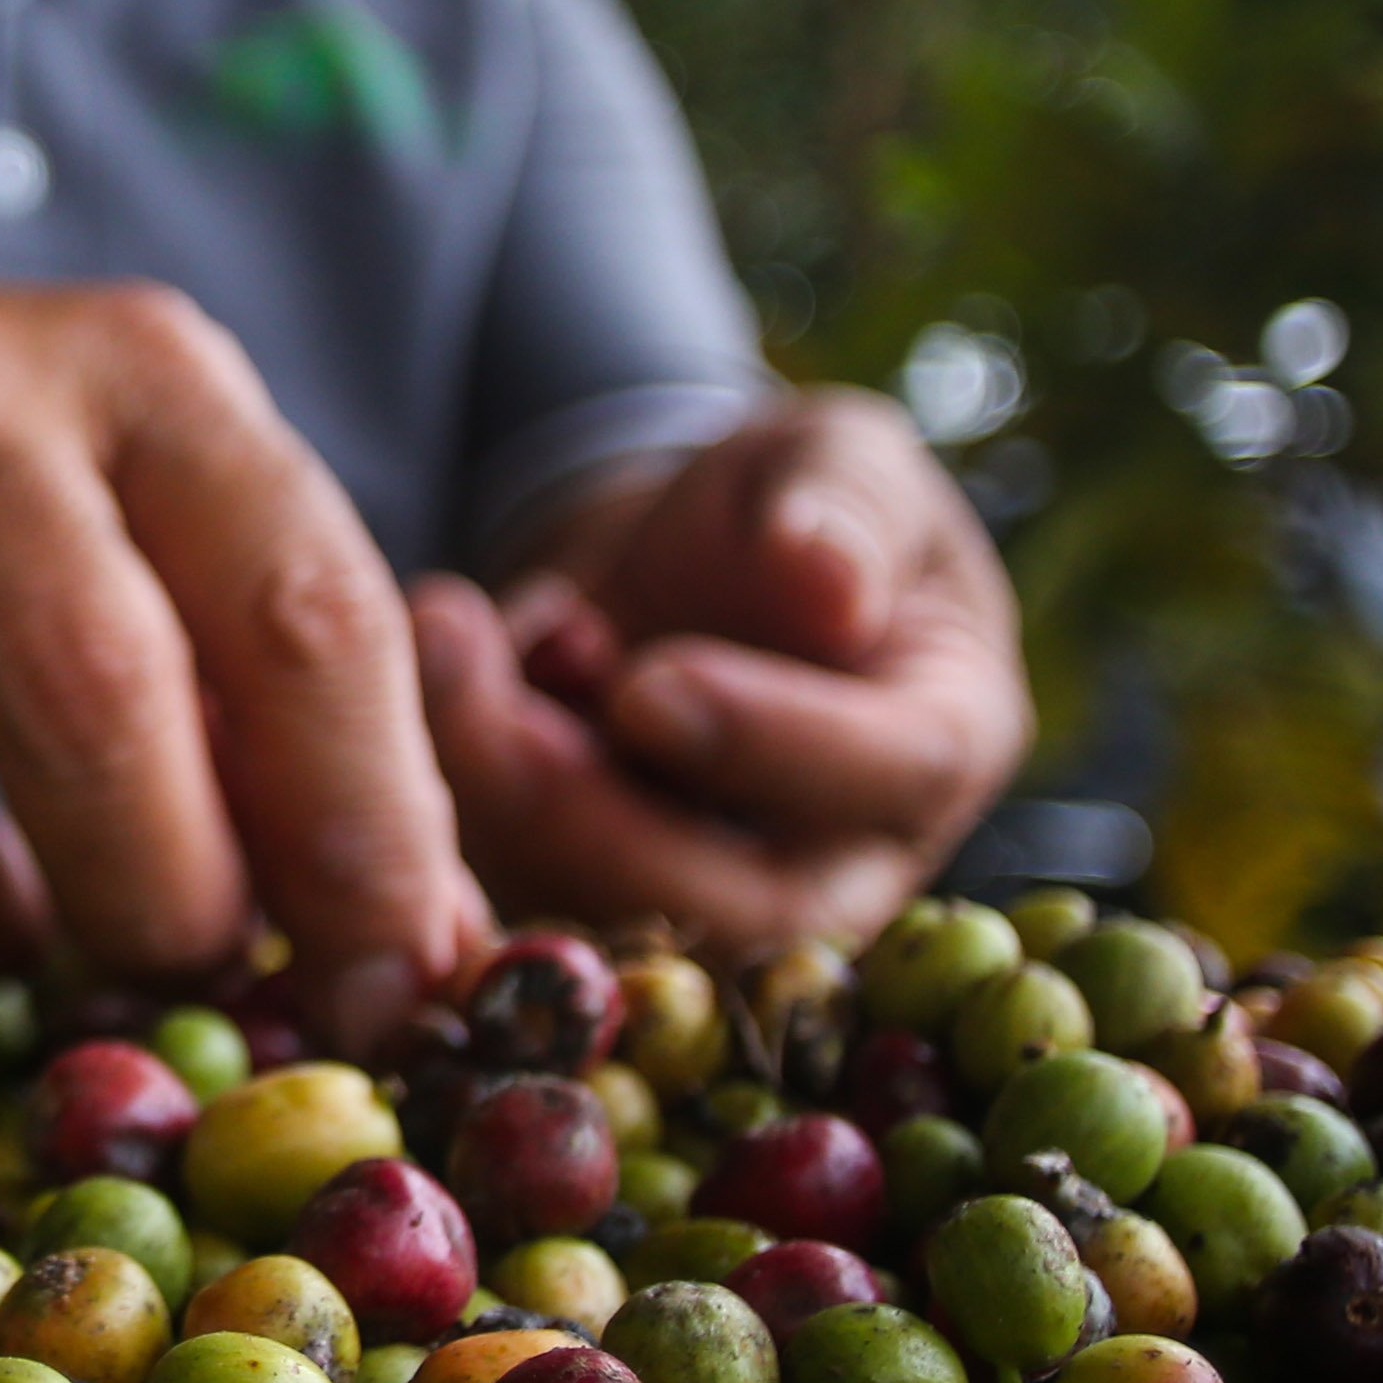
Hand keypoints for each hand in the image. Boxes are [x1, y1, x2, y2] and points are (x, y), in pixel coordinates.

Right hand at [0, 282, 490, 1025]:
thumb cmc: (7, 517)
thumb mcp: (182, 543)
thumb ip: (317, 728)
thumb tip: (422, 965)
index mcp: (141, 370)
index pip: (303, 616)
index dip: (367, 834)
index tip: (392, 981)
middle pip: (88, 709)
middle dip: (159, 902)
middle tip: (175, 955)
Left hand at [411, 387, 1025, 947]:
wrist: (679, 561)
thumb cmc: (787, 503)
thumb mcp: (832, 455)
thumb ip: (842, 503)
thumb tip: (830, 582)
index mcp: (944, 737)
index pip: (892, 776)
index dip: (766, 741)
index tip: (644, 682)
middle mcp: (850, 858)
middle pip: (740, 911)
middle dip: (593, 815)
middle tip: (486, 694)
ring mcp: (720, 906)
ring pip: (608, 927)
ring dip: (498, 805)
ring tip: (444, 647)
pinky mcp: (601, 914)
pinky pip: (518, 906)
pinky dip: (454, 802)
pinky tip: (439, 674)